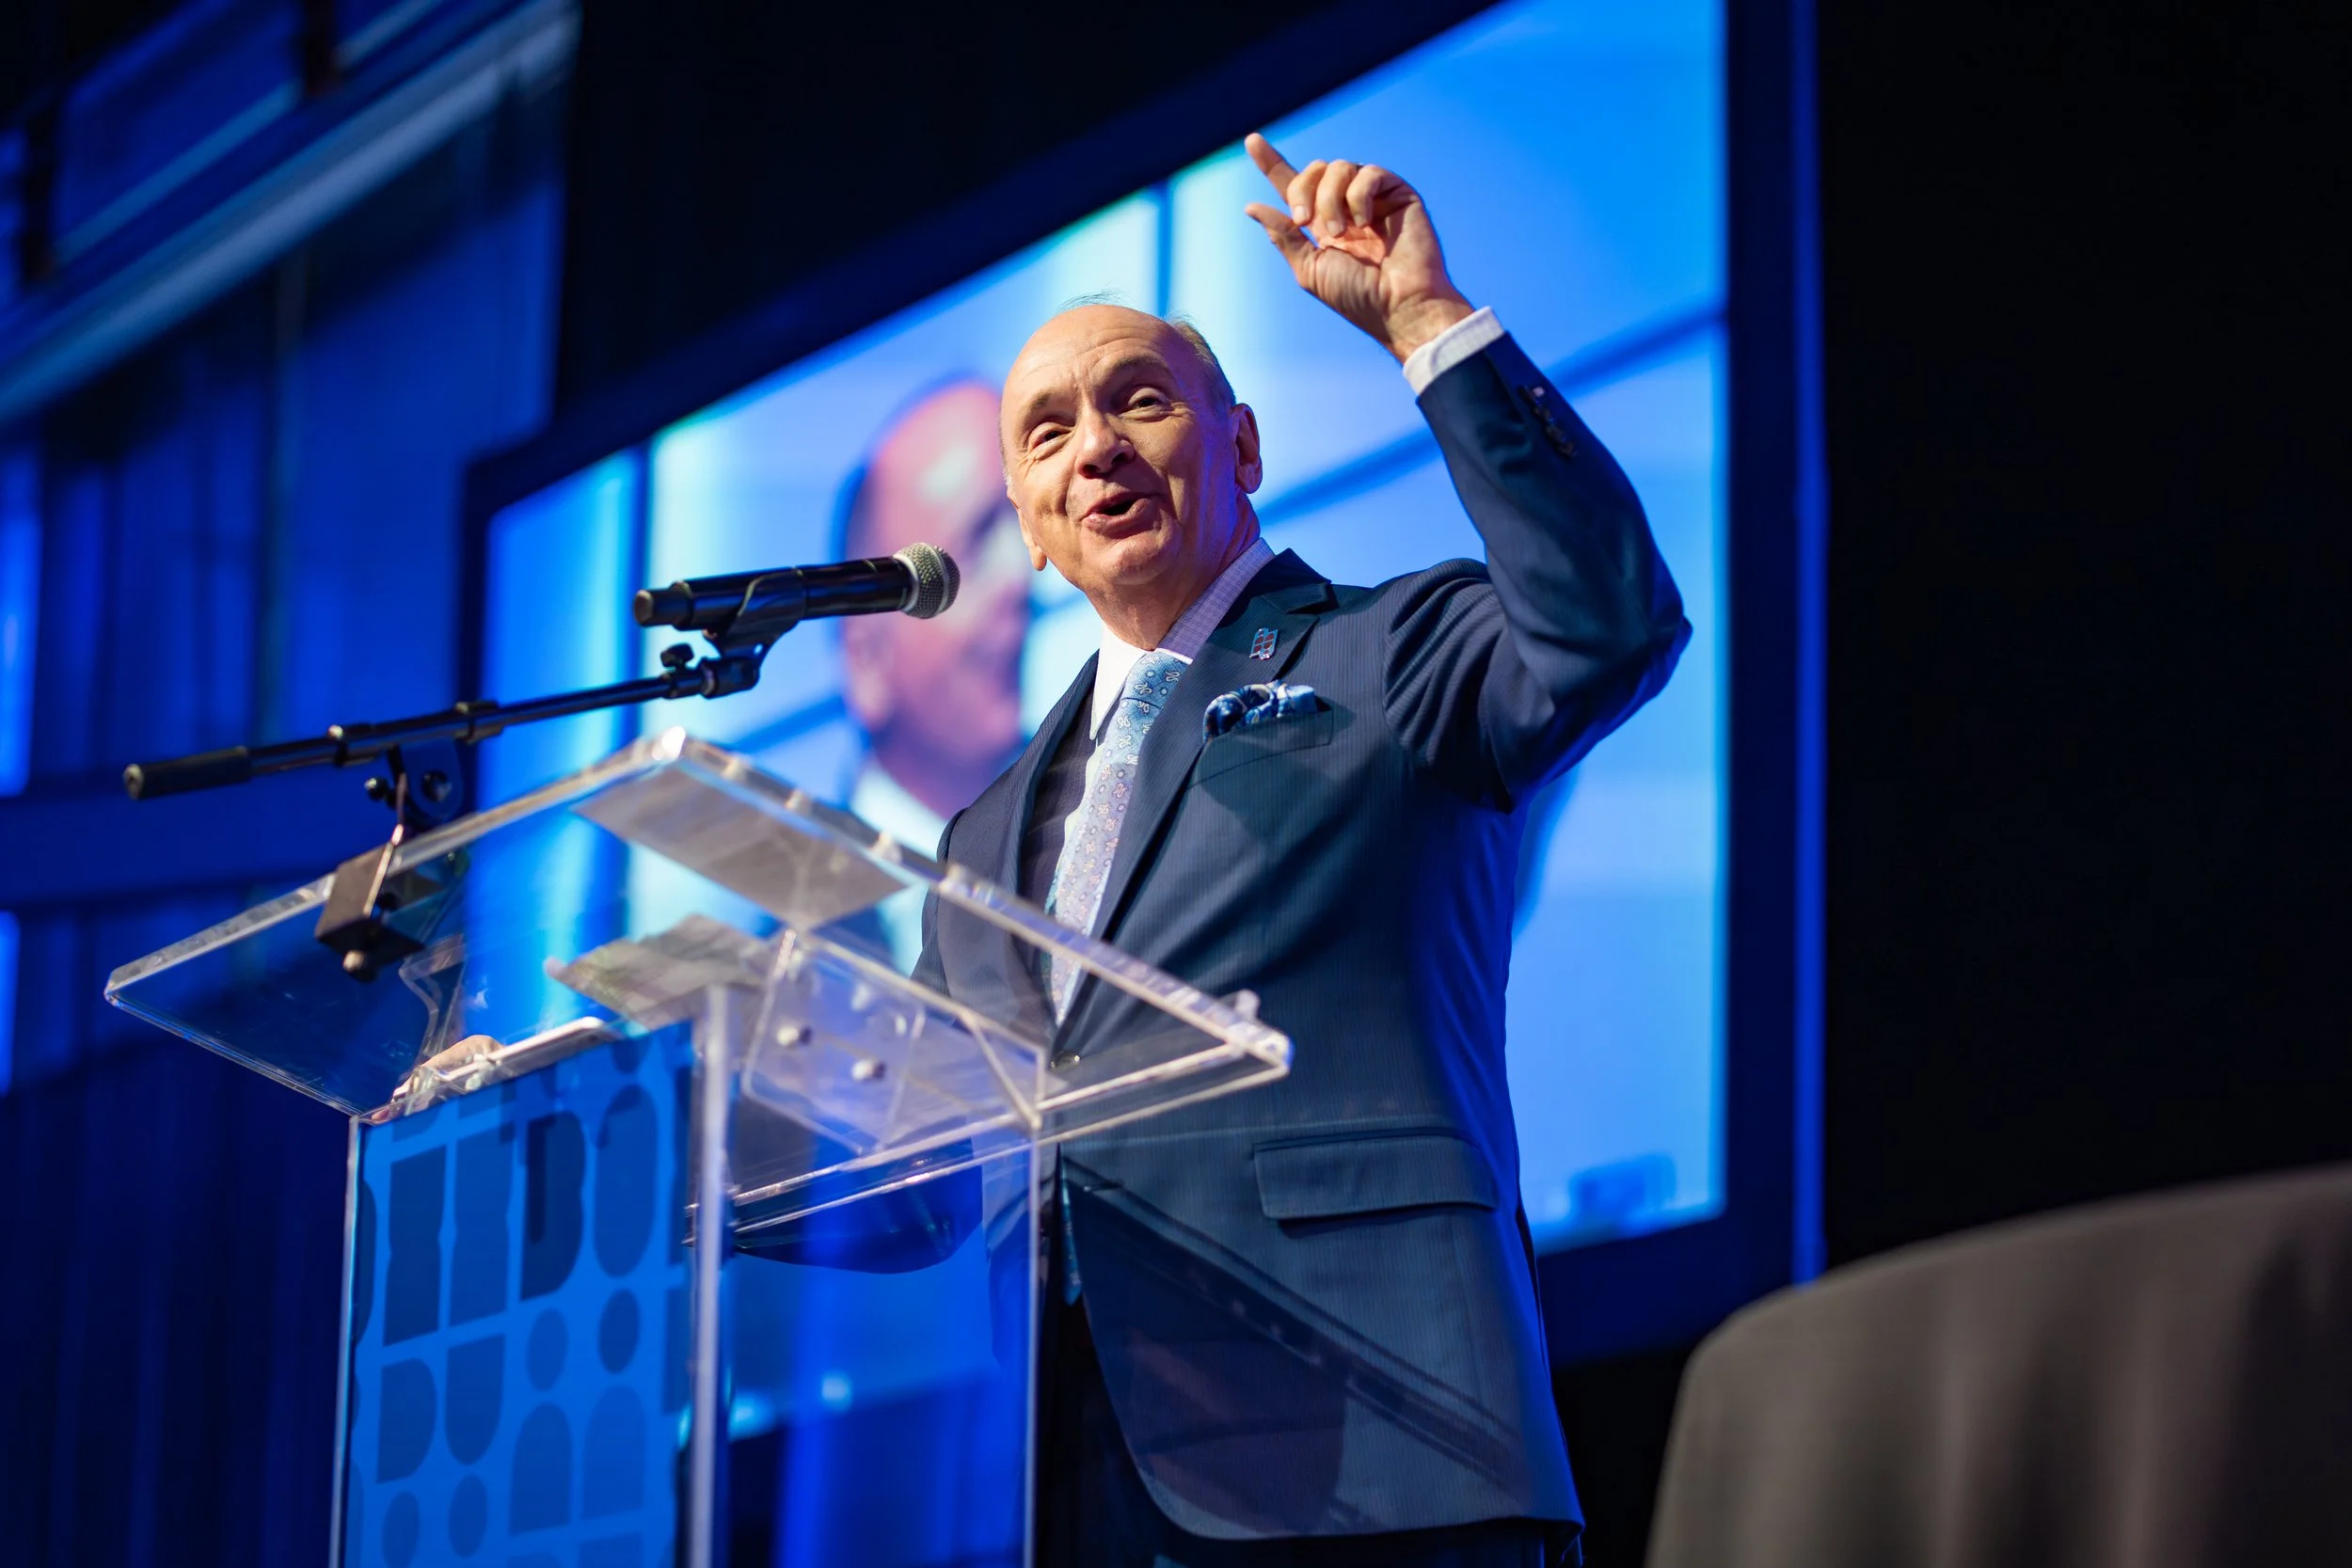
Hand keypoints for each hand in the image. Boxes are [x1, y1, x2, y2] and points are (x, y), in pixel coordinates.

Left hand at [1242, 133, 1474, 363]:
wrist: (1399, 306)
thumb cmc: (1358, 297)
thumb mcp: (1309, 268)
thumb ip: (1284, 235)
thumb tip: (1252, 206)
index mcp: (1323, 224)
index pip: (1294, 186)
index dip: (1272, 164)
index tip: (1252, 140)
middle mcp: (1346, 206)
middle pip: (1313, 170)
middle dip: (1302, 190)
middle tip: (1305, 221)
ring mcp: (1373, 197)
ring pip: (1338, 167)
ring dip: (1329, 199)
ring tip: (1342, 232)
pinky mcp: (1397, 192)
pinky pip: (1368, 173)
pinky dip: (1358, 196)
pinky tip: (1364, 223)